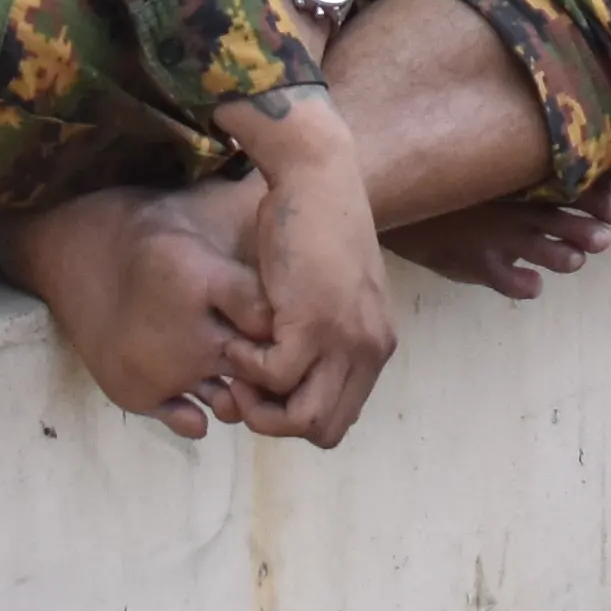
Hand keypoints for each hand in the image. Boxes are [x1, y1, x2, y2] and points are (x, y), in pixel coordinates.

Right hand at [214, 100, 400, 446]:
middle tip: (244, 388)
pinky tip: (236, 335)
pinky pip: (276, 376)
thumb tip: (284, 376)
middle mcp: (369, 350)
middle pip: (325, 430)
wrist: (317, 179)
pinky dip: (248, 365)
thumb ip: (316, 337)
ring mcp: (346, 340)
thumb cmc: (312, 229)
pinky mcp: (315, 322)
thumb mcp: (326, 294)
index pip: (338, 418)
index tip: (264, 388)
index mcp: (373, 346)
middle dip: (276, 422)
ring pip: (304, 419)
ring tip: (237, 367)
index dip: (294, 415)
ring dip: (261, 405)